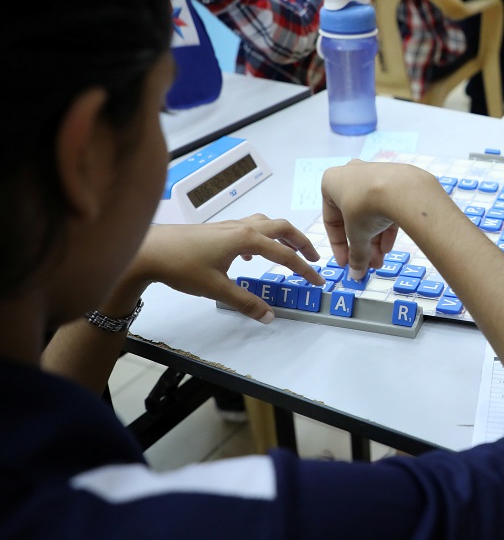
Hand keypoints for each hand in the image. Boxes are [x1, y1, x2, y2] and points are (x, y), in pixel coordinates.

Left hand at [127, 215, 323, 322]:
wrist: (149, 250)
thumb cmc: (181, 266)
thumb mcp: (216, 289)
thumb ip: (246, 302)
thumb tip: (269, 316)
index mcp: (247, 239)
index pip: (285, 255)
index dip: (305, 269)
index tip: (318, 280)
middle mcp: (242, 228)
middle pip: (282, 228)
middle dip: (301, 242)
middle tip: (314, 258)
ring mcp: (229, 226)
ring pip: (266, 224)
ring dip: (282, 236)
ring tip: (289, 252)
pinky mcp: (218, 230)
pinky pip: (249, 227)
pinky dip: (261, 237)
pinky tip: (250, 255)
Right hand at [321, 161, 439, 276]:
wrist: (401, 189)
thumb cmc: (366, 206)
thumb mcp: (356, 235)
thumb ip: (355, 255)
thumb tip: (356, 272)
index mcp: (332, 182)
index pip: (332, 221)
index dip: (338, 246)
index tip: (345, 263)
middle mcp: (351, 175)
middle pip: (353, 218)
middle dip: (360, 245)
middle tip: (365, 265)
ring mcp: (375, 176)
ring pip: (371, 214)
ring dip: (373, 240)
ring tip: (378, 262)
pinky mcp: (394, 182)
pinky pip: (386, 207)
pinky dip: (386, 228)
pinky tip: (387, 248)